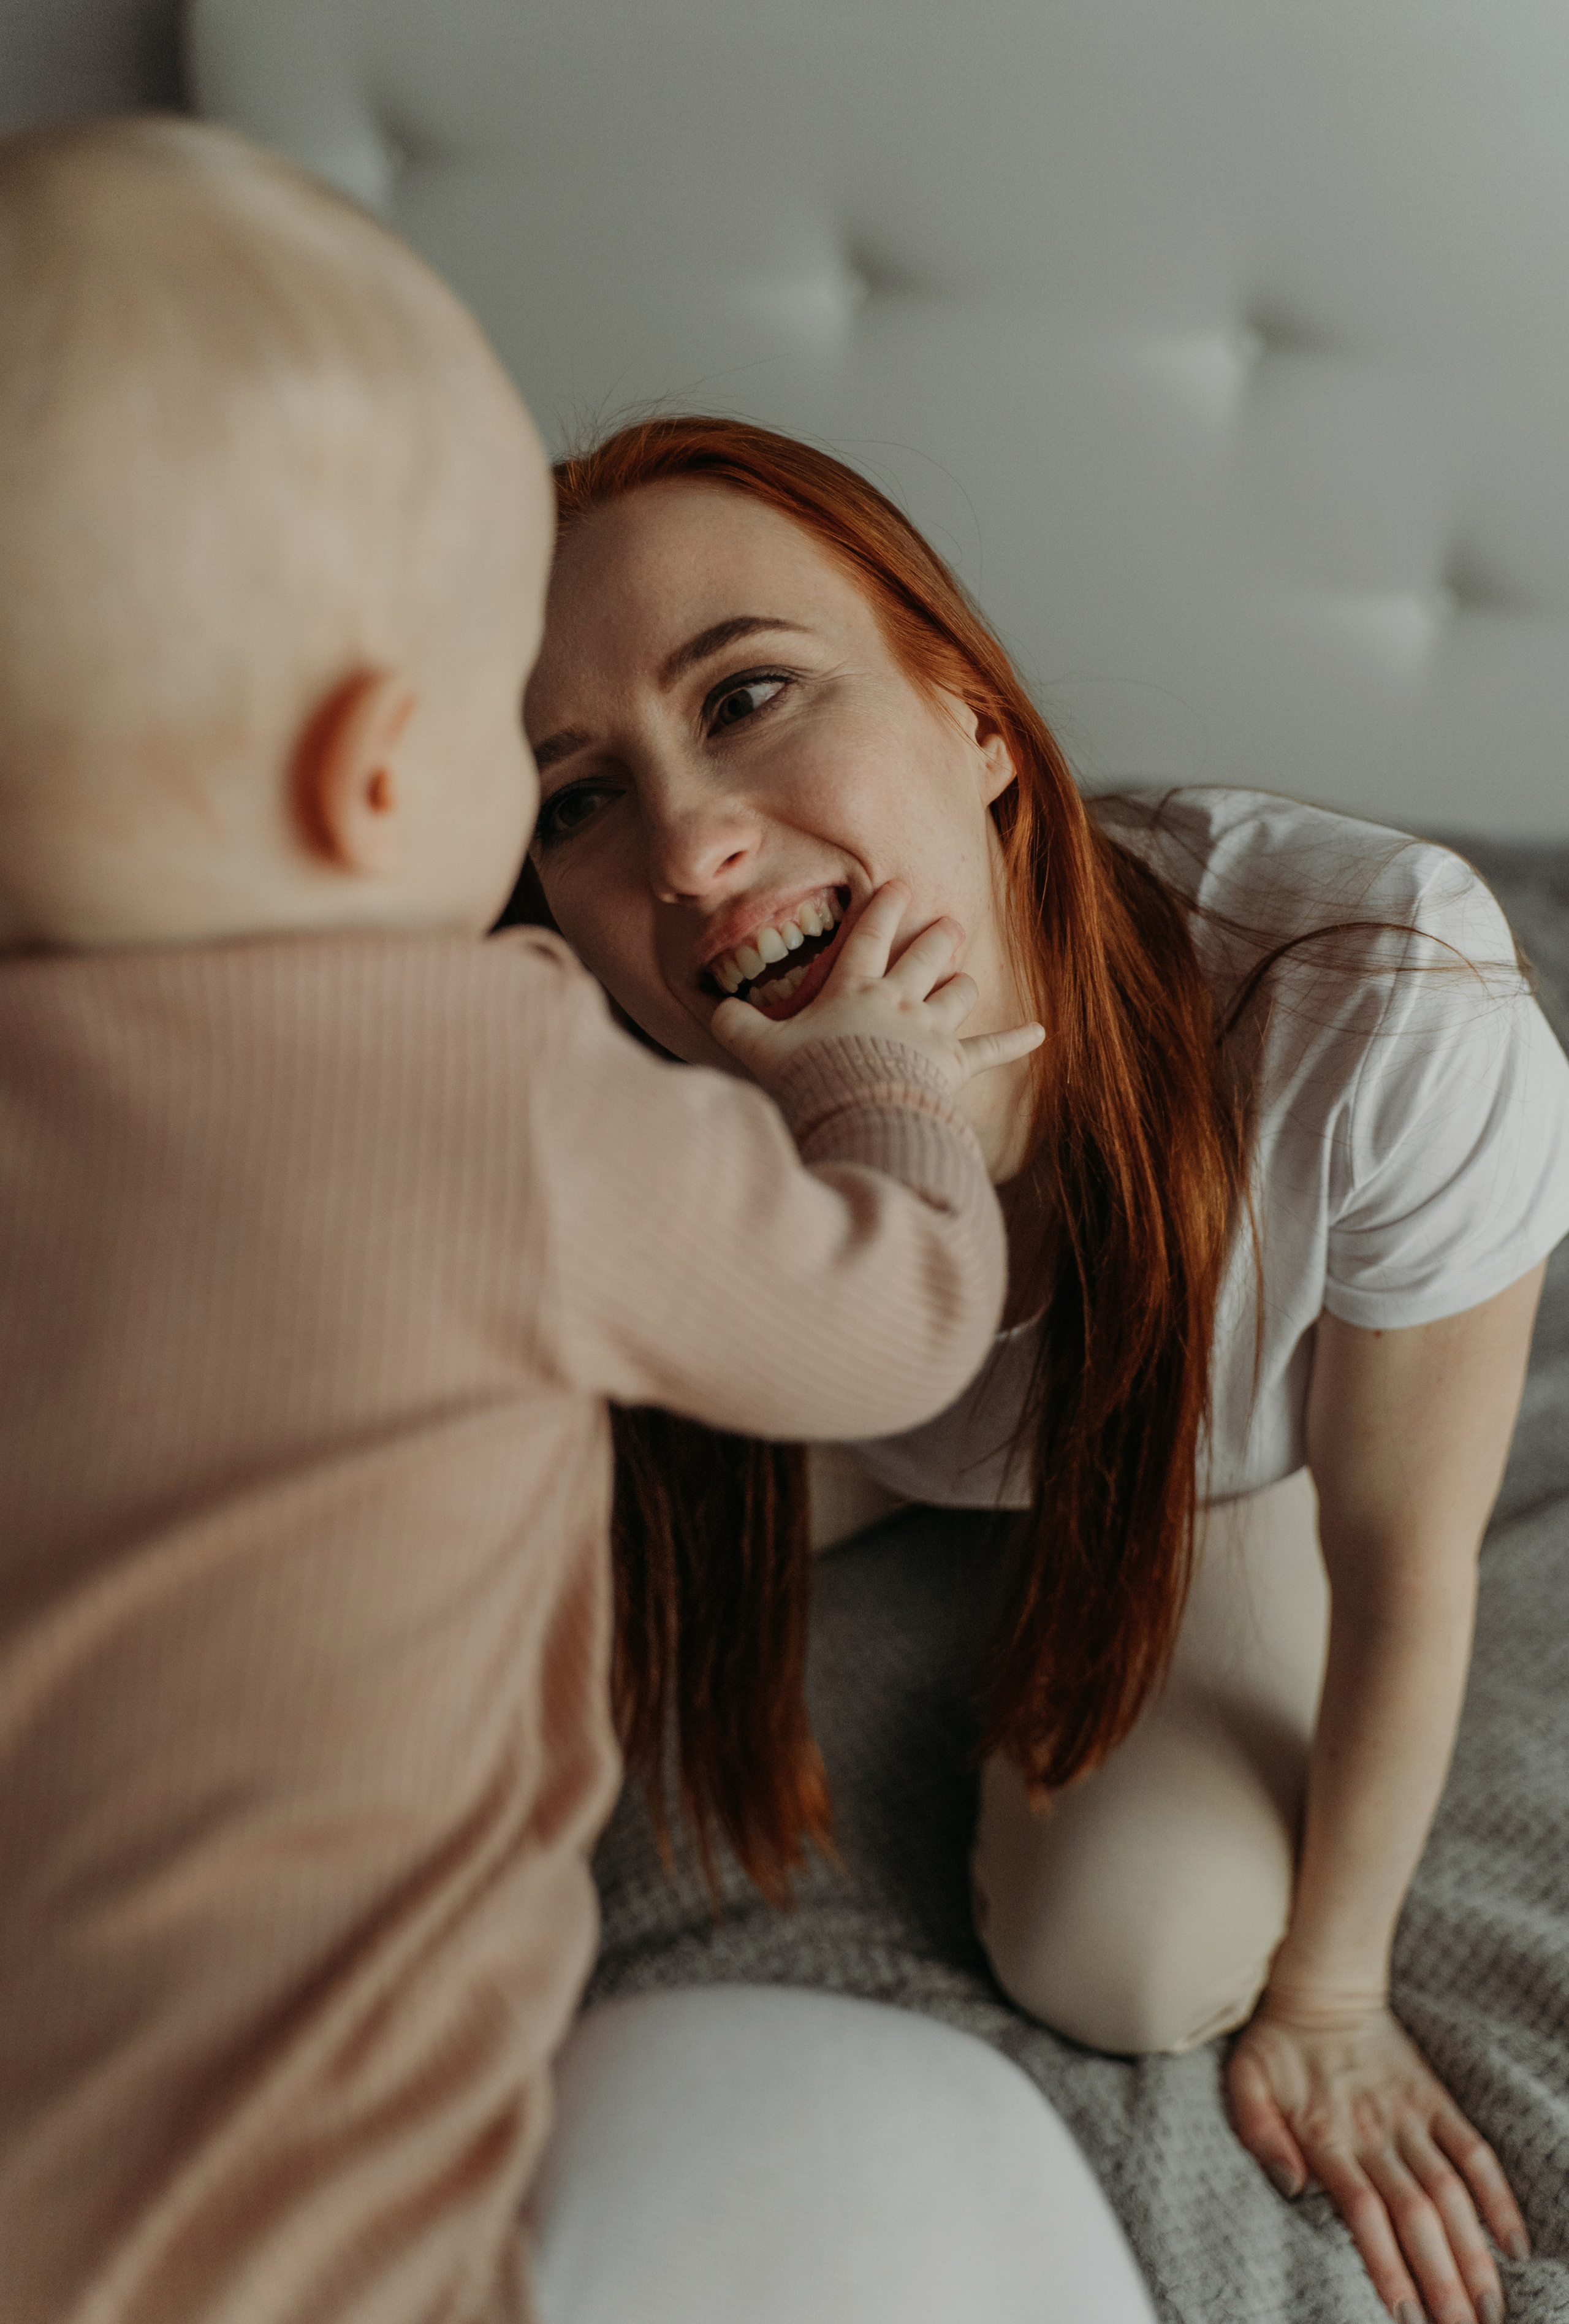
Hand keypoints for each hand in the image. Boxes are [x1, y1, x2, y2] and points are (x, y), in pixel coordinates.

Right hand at [710, 879, 1043, 1094]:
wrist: (857, 1111)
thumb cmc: (810, 1078)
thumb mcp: (759, 1050)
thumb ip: (736, 1026)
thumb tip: (716, 1010)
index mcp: (854, 989)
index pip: (869, 937)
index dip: (882, 909)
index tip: (897, 886)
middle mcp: (899, 1000)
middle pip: (924, 955)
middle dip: (936, 937)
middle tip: (947, 925)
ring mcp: (931, 1030)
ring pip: (957, 994)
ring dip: (962, 985)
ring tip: (965, 978)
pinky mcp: (953, 1064)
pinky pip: (991, 1049)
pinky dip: (1015, 1041)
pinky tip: (1040, 1032)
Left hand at [1226, 1988, 1529, 2323]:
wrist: (1322, 1984)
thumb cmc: (1276, 2041)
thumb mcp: (1244, 2080)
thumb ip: (1258, 2132)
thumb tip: (1290, 2185)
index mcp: (1326, 2134)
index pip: (1364, 2212)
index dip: (1387, 2264)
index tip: (1405, 2316)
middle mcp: (1374, 2132)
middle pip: (1415, 2214)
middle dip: (1441, 2280)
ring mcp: (1410, 2117)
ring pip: (1449, 2192)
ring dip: (1472, 2252)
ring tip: (1489, 2309)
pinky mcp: (1435, 2101)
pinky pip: (1473, 2150)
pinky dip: (1497, 2195)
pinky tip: (1512, 2243)